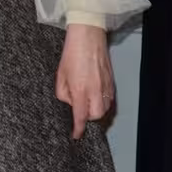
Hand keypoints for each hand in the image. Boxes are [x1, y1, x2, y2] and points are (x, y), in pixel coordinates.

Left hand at [56, 24, 113, 138]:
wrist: (88, 36)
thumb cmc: (73, 52)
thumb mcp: (60, 76)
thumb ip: (63, 93)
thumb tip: (70, 102)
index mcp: (80, 89)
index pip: (81, 116)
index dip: (78, 128)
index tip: (76, 134)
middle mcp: (96, 89)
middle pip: (97, 116)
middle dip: (89, 119)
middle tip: (81, 114)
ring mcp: (106, 85)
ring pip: (106, 108)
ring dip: (97, 111)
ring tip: (89, 106)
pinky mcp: (112, 81)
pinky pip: (110, 99)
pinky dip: (104, 103)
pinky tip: (97, 98)